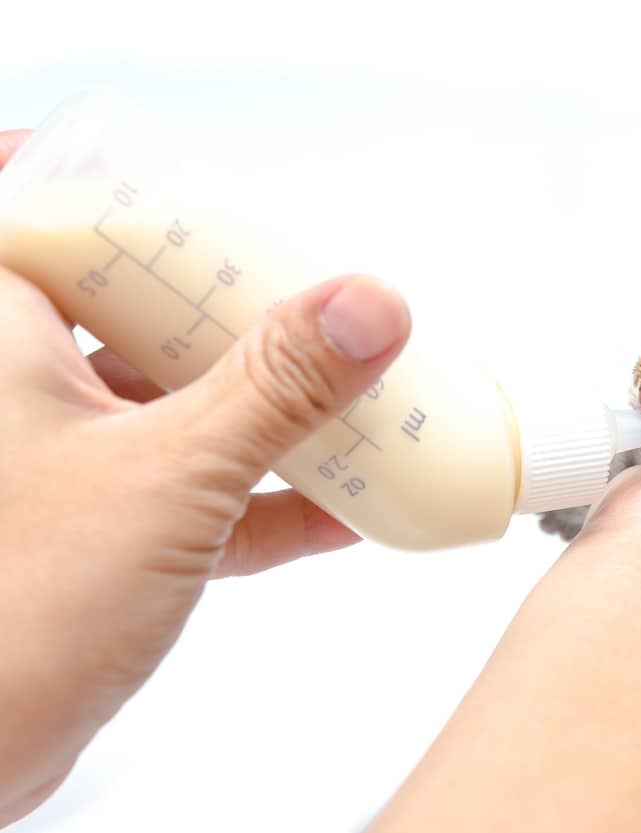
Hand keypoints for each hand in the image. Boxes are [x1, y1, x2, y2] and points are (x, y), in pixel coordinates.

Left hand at [0, 130, 410, 824]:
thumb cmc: (14, 609)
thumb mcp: (171, 474)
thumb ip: (277, 386)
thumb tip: (366, 306)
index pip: (53, 211)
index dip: (131, 196)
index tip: (209, 197)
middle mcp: (12, 385)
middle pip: (128, 305)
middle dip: (228, 309)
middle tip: (304, 296)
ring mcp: (49, 461)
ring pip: (163, 401)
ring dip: (255, 408)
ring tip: (344, 399)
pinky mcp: (84, 532)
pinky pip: (181, 487)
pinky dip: (254, 497)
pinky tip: (334, 512)